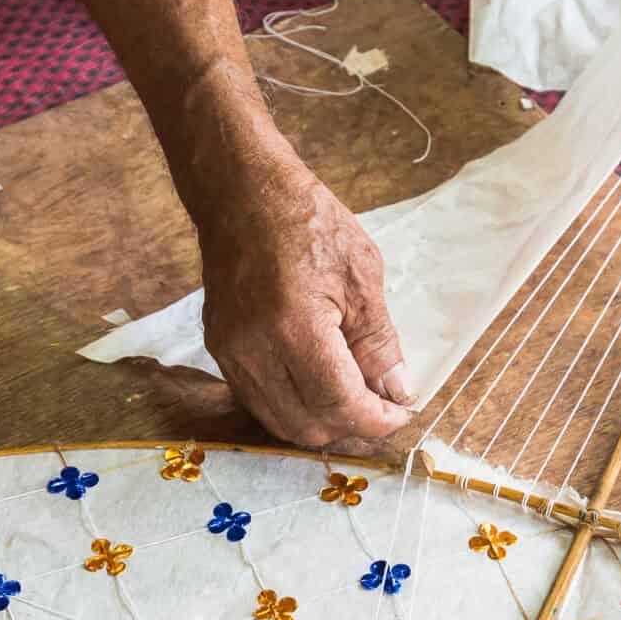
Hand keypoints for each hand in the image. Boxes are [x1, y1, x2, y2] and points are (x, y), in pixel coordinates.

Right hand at [196, 159, 412, 448]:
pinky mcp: (219, 349)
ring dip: (321, 421)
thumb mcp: (361, 275)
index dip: (375, 420)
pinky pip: (259, 400)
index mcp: (293, 326)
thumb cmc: (304, 221)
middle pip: (307, 426)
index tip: (401, 413)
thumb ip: (379, 342)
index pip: (338, 404)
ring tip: (354, 397)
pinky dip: (293, 405)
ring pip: (279, 421)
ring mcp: (230, 352)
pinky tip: (319, 385)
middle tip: (381, 406)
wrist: (241, 192)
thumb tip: (395, 390)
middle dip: (350, 426)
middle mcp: (253, 348)